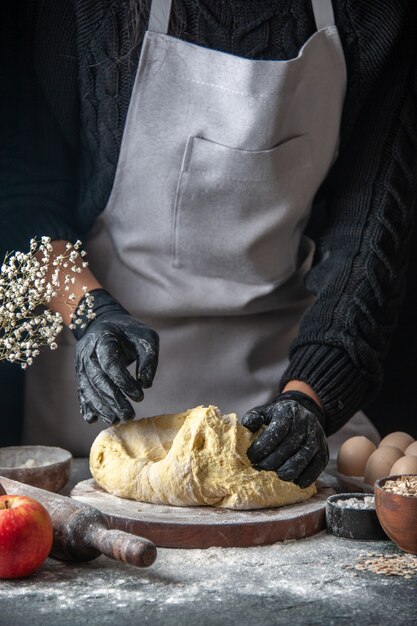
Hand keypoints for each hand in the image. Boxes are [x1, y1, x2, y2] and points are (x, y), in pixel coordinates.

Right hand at [73, 289, 158, 424]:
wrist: (104, 323)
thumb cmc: (129, 332)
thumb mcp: (146, 337)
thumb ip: (149, 358)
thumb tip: (146, 384)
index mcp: (103, 338)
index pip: (110, 363)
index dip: (124, 382)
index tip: (140, 396)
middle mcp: (87, 351)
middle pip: (97, 379)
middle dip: (113, 399)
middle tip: (129, 415)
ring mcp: (80, 363)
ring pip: (87, 388)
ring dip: (100, 406)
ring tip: (115, 420)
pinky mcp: (79, 373)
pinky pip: (81, 391)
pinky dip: (86, 406)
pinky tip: (93, 419)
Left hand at [241, 391, 327, 487]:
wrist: (301, 415)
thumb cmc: (276, 418)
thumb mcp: (263, 412)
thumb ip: (253, 418)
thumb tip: (247, 426)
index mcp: (289, 410)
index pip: (278, 430)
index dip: (264, 445)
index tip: (252, 456)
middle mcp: (306, 422)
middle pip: (290, 445)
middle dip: (273, 460)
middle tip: (260, 469)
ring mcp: (317, 437)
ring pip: (304, 456)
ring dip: (289, 470)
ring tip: (275, 478)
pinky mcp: (323, 451)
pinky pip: (317, 466)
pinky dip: (306, 477)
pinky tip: (294, 482)